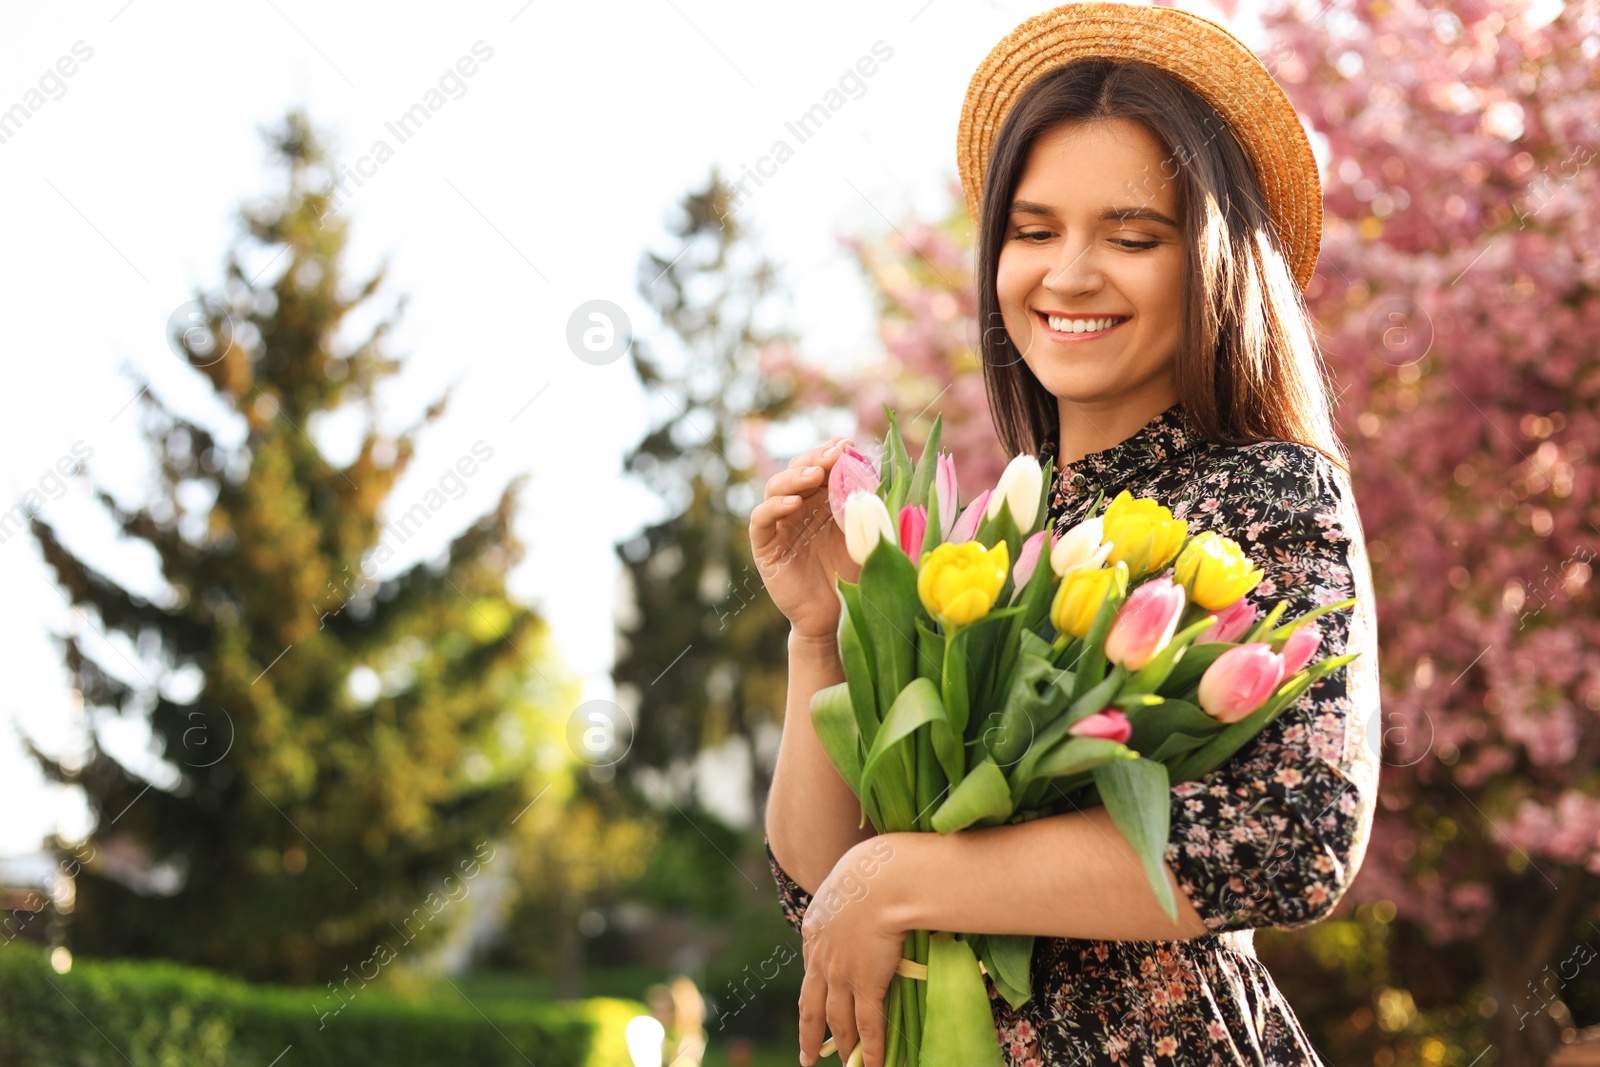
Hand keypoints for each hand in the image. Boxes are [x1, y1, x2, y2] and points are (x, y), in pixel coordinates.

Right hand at [750, 437, 862, 641]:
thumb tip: (876, 471)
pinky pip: (761, 520)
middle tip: (833, 455)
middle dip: (815, 459)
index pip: (822, 466)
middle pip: (797, 470)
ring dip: (794, 477)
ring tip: (815, 474)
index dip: (830, 452)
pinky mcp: (765, 546)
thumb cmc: (856, 576)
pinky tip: (793, 503)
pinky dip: (774, 507)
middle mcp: (799, 508)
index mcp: (823, 500)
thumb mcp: (866, 535)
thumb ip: (868, 506)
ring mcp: (780, 525)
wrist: (837, 617)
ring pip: (776, 488)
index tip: (847, 444)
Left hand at [798, 837, 905, 1066]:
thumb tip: (865, 887)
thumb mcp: (847, 879)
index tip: (813, 1008)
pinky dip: (870, 1050)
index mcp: (814, 930)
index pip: (811, 971)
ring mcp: (841, 974)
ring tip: (844, 1065)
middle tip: (808, 1056)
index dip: (813, 993)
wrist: (881, 879)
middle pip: (812, 1006)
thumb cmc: (871, 868)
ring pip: (838, 1021)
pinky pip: (869, 1026)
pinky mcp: (866, 984)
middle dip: (810, 1034)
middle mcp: (821, 958)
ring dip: (842, 1046)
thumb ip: (848, 893)